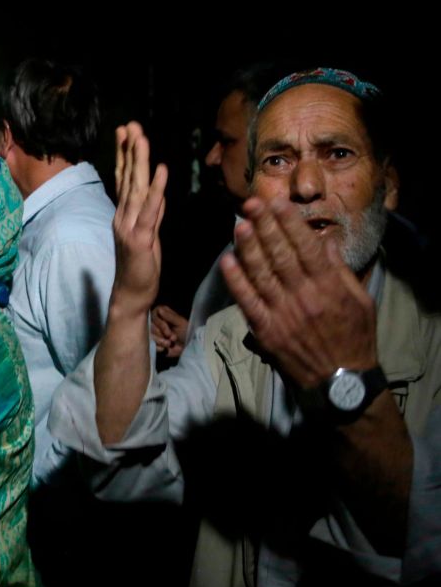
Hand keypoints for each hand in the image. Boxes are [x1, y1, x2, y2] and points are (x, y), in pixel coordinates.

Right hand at [111, 122, 167, 318]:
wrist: (131, 294)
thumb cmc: (140, 267)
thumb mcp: (148, 235)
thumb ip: (152, 213)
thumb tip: (158, 192)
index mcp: (125, 214)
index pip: (124, 179)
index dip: (124, 155)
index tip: (125, 132)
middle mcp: (123, 215)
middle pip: (126, 177)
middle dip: (129, 149)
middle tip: (130, 124)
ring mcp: (129, 226)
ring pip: (135, 187)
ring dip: (138, 161)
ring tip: (141, 138)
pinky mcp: (139, 238)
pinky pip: (150, 210)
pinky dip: (155, 189)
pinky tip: (160, 170)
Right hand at [151, 304, 188, 357]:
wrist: (187, 346)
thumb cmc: (186, 332)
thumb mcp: (180, 323)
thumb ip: (170, 316)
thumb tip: (160, 310)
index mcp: (161, 312)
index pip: (154, 315)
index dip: (160, 324)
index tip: (169, 332)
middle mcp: (155, 320)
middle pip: (150, 326)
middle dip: (161, 334)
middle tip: (172, 338)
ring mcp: (152, 330)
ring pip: (149, 335)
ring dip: (160, 341)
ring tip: (169, 344)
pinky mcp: (151, 340)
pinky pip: (150, 343)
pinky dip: (158, 347)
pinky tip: (164, 348)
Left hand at [220, 196, 377, 388]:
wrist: (340, 382)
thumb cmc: (354, 337)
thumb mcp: (360, 301)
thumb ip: (341, 271)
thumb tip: (327, 241)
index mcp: (329, 287)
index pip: (307, 247)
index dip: (290, 223)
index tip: (277, 203)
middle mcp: (305, 297)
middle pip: (281, 255)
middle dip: (264, 227)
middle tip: (251, 204)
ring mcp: (283, 314)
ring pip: (262, 274)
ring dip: (248, 247)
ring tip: (239, 224)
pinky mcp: (266, 331)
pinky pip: (247, 302)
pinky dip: (236, 281)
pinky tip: (227, 261)